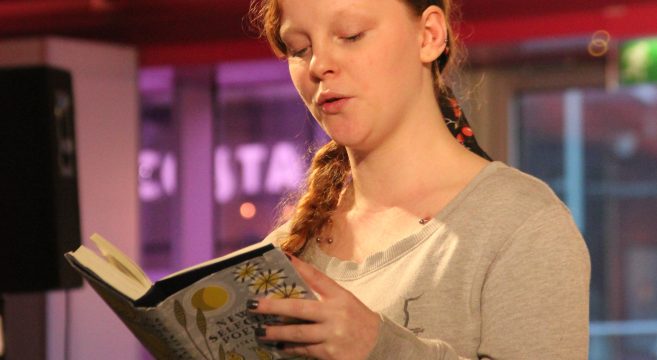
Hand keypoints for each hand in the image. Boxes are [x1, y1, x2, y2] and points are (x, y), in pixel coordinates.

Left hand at [247, 255, 380, 359]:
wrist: (379, 345)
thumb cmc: (356, 319)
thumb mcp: (343, 299)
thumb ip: (322, 290)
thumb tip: (293, 276)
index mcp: (339, 297)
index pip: (318, 278)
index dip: (300, 267)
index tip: (281, 257)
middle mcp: (336, 314)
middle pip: (299, 309)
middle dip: (273, 307)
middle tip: (253, 306)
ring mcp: (333, 336)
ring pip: (298, 333)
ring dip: (277, 332)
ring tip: (260, 331)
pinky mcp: (331, 354)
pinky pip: (305, 350)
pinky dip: (291, 348)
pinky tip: (281, 346)